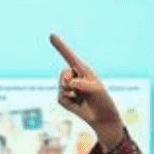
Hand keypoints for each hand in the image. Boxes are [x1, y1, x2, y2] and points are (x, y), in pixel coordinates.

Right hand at [49, 33, 126, 149]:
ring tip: (82, 99)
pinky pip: (61, 98)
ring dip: (72, 94)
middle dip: (70, 81)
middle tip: (80, 90)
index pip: (69, 56)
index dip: (60, 46)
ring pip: (61, 86)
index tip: (51, 35)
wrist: (102, 117)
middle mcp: (74, 76)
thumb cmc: (102, 100)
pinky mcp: (64, 98)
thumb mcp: (95, 89)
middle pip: (63, 74)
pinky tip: (78, 105)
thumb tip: (66, 85)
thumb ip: (81, 84)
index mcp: (83, 70)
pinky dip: (70, 103)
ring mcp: (68, 87)